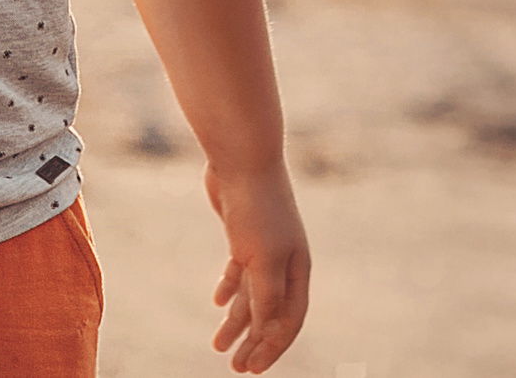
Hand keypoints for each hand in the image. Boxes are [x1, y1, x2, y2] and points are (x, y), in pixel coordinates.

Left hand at [206, 160, 309, 372]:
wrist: (241, 159)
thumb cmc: (256, 208)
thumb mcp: (261, 257)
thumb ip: (265, 295)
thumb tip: (266, 332)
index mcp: (297, 270)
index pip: (288, 320)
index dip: (272, 348)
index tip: (253, 370)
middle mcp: (284, 261)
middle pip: (269, 312)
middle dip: (253, 341)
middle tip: (235, 367)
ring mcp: (263, 247)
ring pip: (251, 294)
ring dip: (237, 321)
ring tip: (219, 345)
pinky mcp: (242, 233)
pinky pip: (239, 270)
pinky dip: (229, 288)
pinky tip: (217, 302)